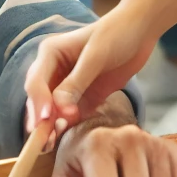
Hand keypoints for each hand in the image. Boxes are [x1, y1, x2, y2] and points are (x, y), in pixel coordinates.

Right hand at [24, 6, 158, 130]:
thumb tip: (59, 109)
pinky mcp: (83, 97)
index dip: (38, 102)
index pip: (36, 82)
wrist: (140, 32)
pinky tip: (66, 138)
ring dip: (51, 126)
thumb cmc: (116, 34)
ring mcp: (67, 86)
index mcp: (50, 54)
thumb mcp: (96, 56)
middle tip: (44, 141)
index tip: (45, 120)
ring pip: (52, 110)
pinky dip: (66, 127)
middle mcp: (53, 71)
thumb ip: (77, 82)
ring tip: (51, 145)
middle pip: (39, 99)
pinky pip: (70, 115)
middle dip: (40, 120)